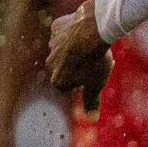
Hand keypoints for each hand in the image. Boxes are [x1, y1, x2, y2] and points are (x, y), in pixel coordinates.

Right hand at [47, 0, 111, 115]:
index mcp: (57, 80)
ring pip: (66, 49)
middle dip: (81, 65)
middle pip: (67, 67)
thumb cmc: (95, 60)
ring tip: (95, 45)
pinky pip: (66, 31)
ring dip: (78, 49)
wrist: (92, 30)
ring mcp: (51, 44)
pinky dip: (75, 32)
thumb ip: (92, 102)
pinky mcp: (56, 27)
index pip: (72, 85)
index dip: (86, 81)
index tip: (97, 74)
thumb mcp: (96, 84)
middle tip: (98, 60)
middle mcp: (49, 63)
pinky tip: (87, 31)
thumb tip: (92, 119)